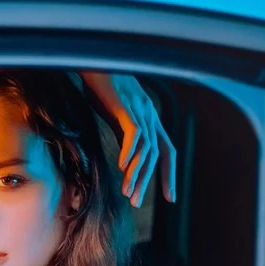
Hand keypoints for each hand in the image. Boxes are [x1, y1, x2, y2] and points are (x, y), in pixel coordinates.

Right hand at [80, 72, 176, 206]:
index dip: (169, 174)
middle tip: (140, 203)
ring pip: (145, 149)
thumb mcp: (116, 116)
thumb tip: (127, 160)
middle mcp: (150, 115)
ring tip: (128, 193)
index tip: (169, 196)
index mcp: (151, 119)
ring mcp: (140, 110)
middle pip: (158, 154)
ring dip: (136, 173)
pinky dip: (128, 152)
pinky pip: (132, 133)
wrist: (95, 62)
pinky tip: (121, 167)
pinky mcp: (126, 106)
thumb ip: (125, 135)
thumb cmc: (103, 88)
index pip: (167, 151)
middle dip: (151, 181)